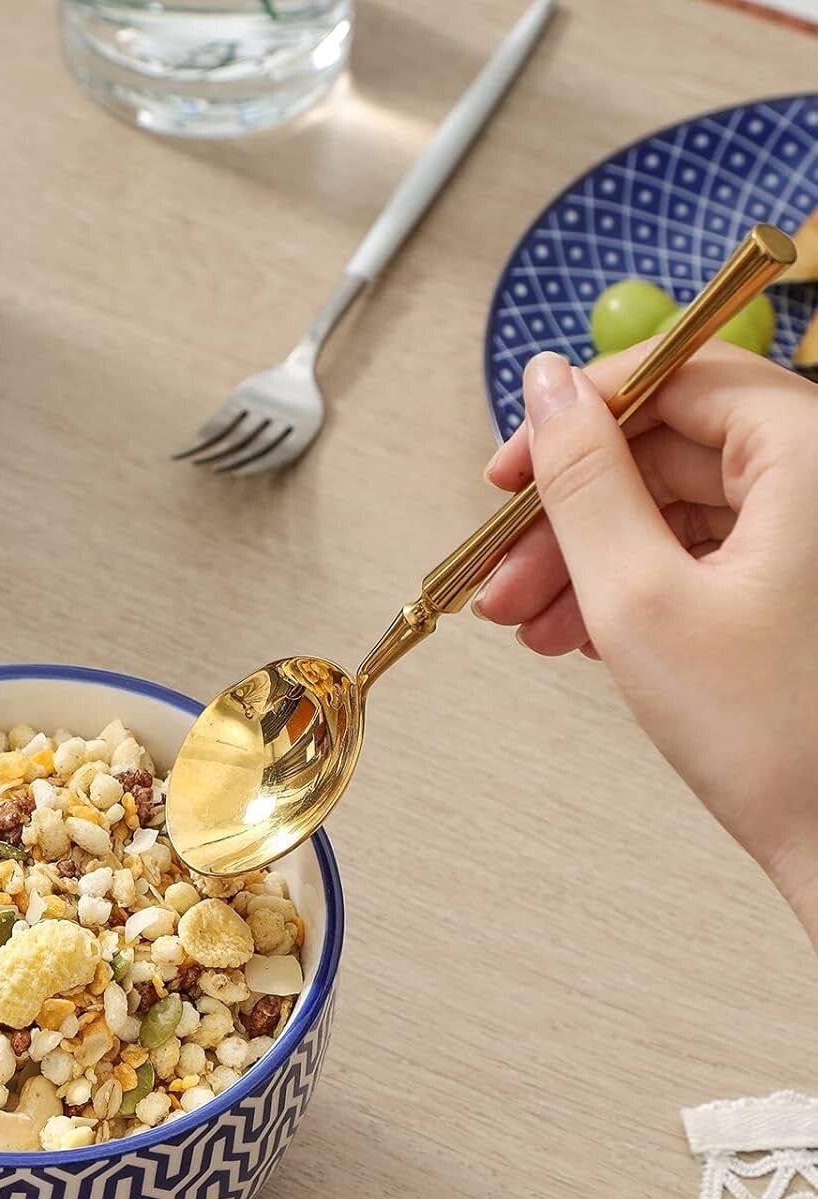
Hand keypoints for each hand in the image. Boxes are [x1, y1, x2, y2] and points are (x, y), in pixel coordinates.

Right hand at [475, 342, 817, 939]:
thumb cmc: (775, 736)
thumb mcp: (640, 597)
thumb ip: (583, 479)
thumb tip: (544, 387)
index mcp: (811, 450)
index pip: (676, 375)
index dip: (575, 418)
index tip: (507, 471)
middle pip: (665, 450)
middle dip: (567, 516)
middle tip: (499, 572)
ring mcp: (809, 532)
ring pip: (672, 509)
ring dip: (585, 561)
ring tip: (525, 622)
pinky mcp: (796, 581)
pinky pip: (697, 554)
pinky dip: (629, 588)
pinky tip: (576, 633)